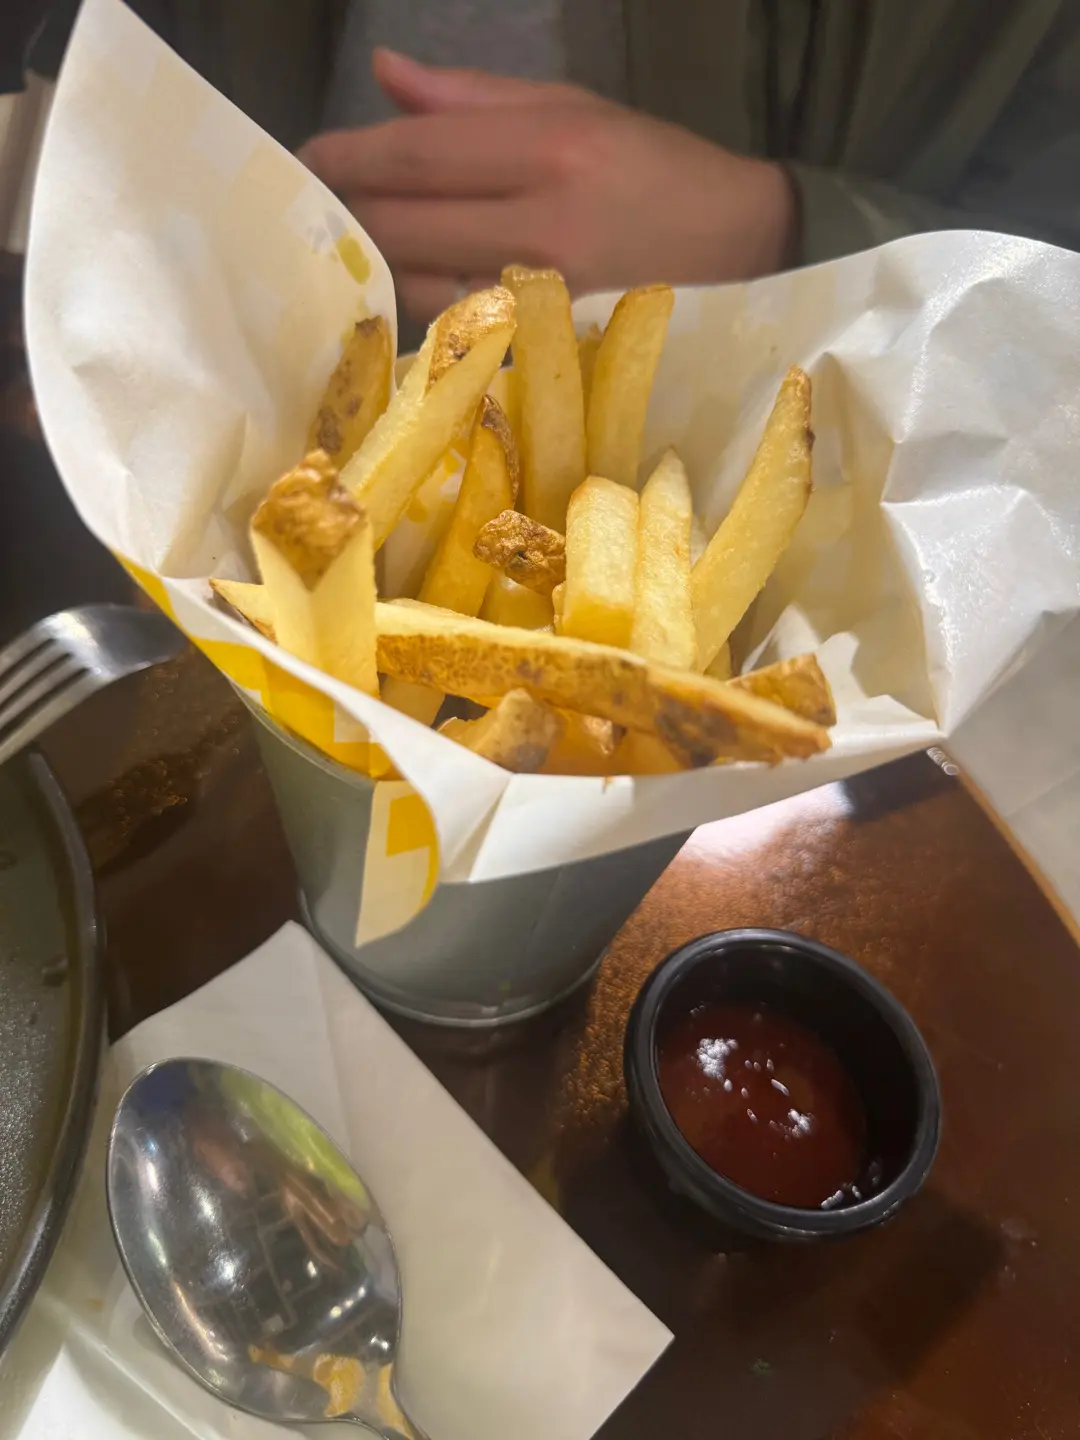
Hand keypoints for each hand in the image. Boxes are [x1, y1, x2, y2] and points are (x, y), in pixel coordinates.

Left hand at [300, 50, 796, 322]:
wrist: (743, 254)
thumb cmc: (657, 171)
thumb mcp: (576, 108)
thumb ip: (474, 99)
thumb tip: (386, 77)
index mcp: (550, 149)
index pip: (420, 153)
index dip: (351, 156)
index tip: (309, 157)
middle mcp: (541, 224)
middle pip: (406, 223)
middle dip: (350, 212)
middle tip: (318, 205)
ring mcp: (543, 296)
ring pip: (423, 283)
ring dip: (378, 264)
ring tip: (359, 244)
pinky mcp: (547, 345)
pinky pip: (458, 325)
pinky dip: (421, 303)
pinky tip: (409, 286)